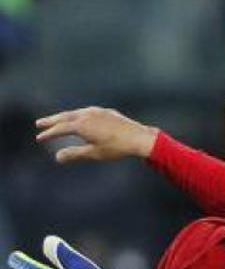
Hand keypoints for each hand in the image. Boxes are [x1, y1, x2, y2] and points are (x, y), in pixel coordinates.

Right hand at [35, 107, 158, 163]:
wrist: (140, 138)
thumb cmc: (118, 148)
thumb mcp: (95, 154)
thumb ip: (75, 154)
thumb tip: (57, 157)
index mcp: (82, 125)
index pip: (60, 129)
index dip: (49, 134)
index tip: (39, 138)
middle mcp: (87, 114)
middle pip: (64, 117)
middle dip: (51, 121)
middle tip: (39, 123)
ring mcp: (97, 111)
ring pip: (76, 112)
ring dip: (64, 116)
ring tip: (57, 120)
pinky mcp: (107, 112)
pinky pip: (87, 111)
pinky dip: (78, 115)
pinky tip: (80, 118)